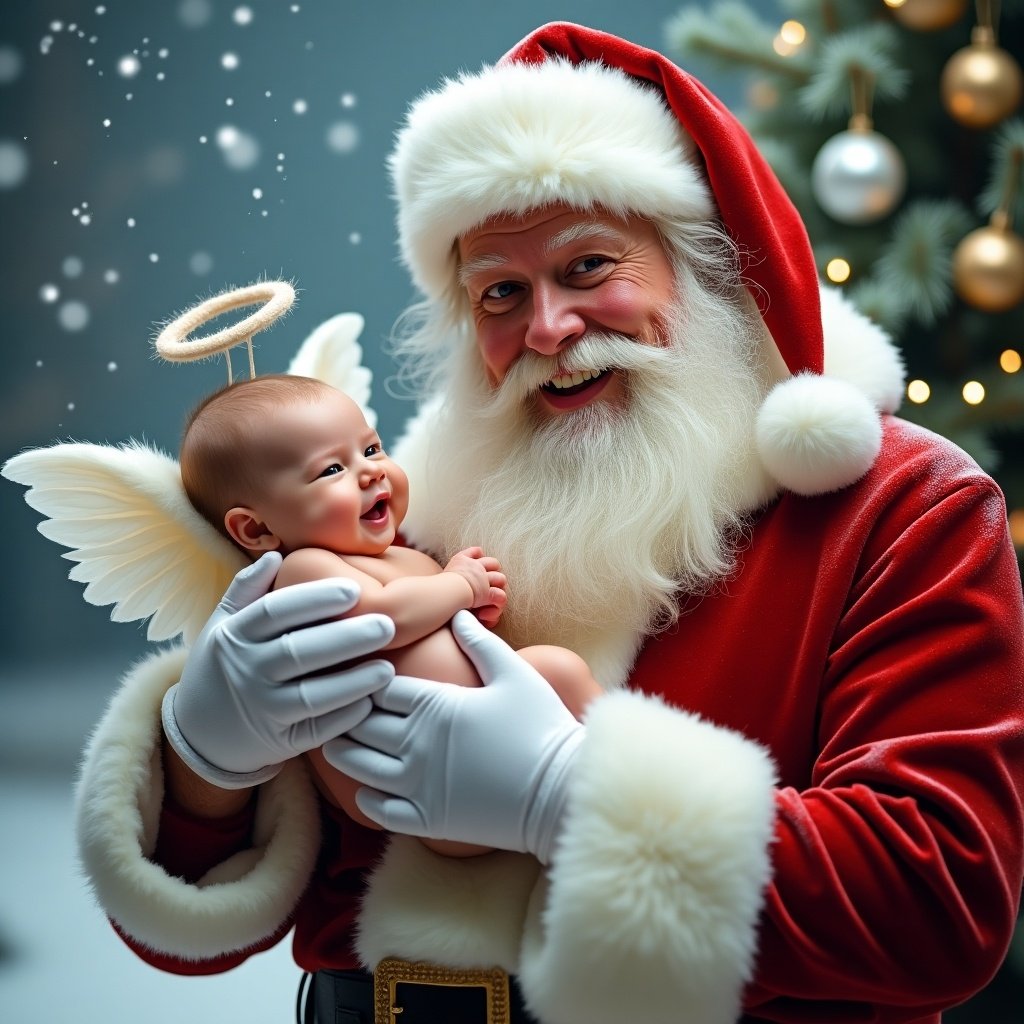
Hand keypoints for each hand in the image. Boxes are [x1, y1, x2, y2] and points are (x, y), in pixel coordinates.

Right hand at [163, 552, 395, 788]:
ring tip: (387, 667)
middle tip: (387, 625)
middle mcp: (247, 671)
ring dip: (352, 683)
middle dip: (345, 638)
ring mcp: (262, 708)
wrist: (201, 730)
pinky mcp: (279, 740)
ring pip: (311, 695)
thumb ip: (247, 589)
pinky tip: (371, 702)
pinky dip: (343, 718)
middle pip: (298, 651)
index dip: (314, 600)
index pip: (275, 612)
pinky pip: (316, 730)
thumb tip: (276, 555)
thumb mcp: (224, 624)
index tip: (354, 590)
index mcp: (237, 635)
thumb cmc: (225, 664)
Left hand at [323, 611, 583, 861]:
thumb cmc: (541, 725)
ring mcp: (417, 784)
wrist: (562, 790)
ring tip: (347, 741)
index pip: (376, 686)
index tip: (365, 677)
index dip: (366, 680)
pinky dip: (363, 796)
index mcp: (434, 703)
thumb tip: (456, 614)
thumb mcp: (513, 673)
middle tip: (345, 707)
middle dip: (348, 712)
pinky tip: (370, 785)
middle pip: (358, 723)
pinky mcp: (424, 820)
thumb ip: (479, 642)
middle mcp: (417, 742)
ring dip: (345, 750)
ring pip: (355, 764)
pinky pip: (374, 808)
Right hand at [443, 547, 506, 610]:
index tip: (480, 562)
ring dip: (499, 588)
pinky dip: (496, 605)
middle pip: (494, 563)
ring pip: (501, 579)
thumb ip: (448, 577)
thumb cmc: (435, 589)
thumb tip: (446, 585)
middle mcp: (475, 567)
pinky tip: (485, 613)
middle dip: (495, 573)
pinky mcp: (488, 593)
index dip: (480, 556)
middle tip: (490, 584)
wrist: (441, 594)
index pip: (476, 551)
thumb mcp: (439, 578)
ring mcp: (483, 579)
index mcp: (461, 561)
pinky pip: (500, 596)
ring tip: (492, 599)